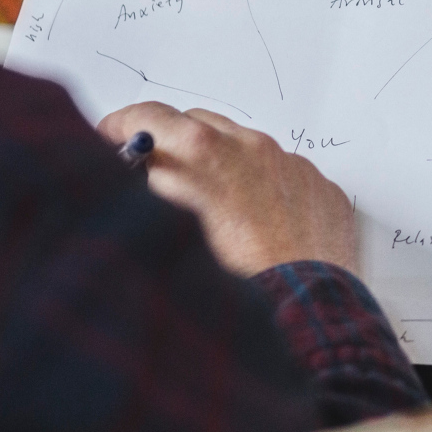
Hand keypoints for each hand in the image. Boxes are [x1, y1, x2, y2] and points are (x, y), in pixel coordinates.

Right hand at [98, 102, 359, 277]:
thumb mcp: (163, 235)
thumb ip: (146, 192)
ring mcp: (291, 164)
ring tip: (214, 212)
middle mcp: (250, 146)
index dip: (121, 127)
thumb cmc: (229, 286)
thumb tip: (137, 175)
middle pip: (196, 124)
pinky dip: (264, 188)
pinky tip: (257, 227)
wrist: (301, 315)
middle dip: (172, 145)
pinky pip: (283, 174)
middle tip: (157, 178)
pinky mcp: (320, 187)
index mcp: (203, 152)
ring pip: (243, 147)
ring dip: (221, 165)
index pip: (148, 116)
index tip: (111, 140)